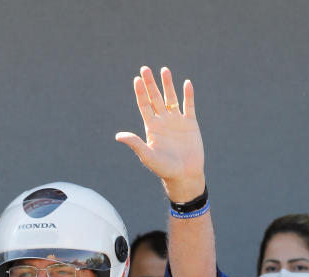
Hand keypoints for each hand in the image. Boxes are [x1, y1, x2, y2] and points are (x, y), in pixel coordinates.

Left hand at [116, 66, 205, 201]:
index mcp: (151, 127)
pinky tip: (186, 83)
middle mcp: (162, 121)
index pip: (144, 105)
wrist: (184, 175)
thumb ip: (135, 143)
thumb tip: (118, 136)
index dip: (140, 92)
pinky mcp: (190, 124)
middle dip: (150, 84)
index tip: (137, 79)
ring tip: (164, 70)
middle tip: (145, 68)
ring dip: (167, 84)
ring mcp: (176, 121)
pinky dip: (188, 95)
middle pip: (155, 98)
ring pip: (171, 98)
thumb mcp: (147, 155)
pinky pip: (188, 105)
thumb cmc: (164, 168)